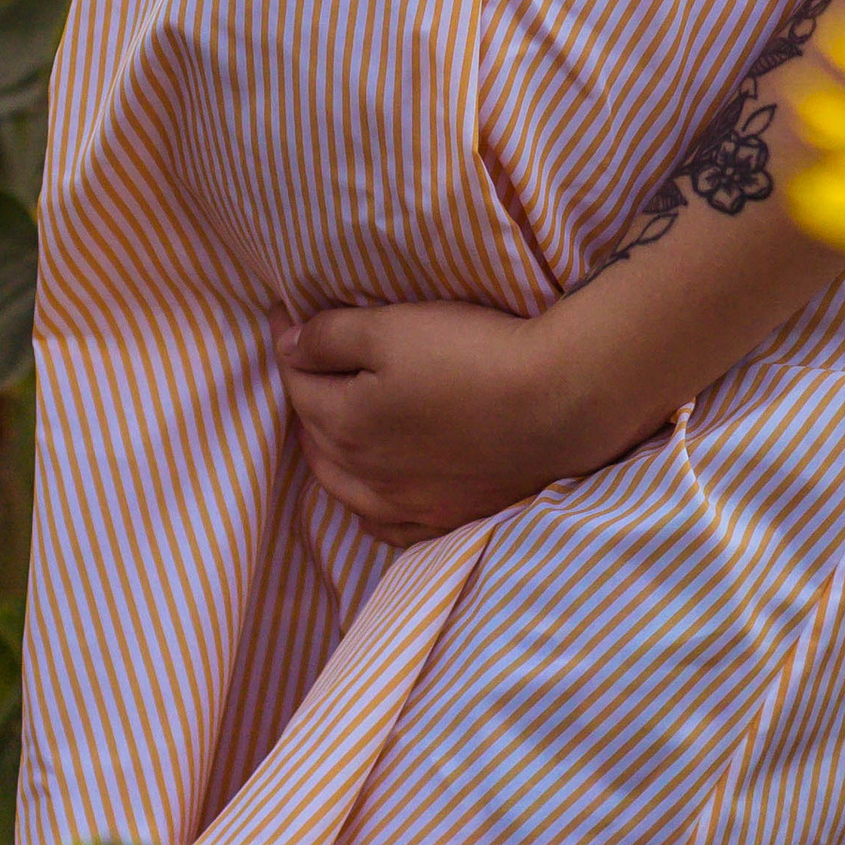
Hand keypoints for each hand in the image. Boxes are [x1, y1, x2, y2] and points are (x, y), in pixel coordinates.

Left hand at [275, 297, 629, 537]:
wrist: (557, 404)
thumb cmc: (473, 356)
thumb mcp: (392, 327)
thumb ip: (330, 337)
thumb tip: (287, 346)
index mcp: (346, 425)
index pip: (300, 384)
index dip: (292, 346)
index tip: (288, 317)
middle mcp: (367, 476)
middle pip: (317, 437)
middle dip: (306, 400)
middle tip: (309, 366)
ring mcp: (409, 506)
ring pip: (345, 488)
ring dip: (330, 455)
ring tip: (330, 429)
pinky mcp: (450, 519)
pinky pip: (390, 528)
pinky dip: (370, 509)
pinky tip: (375, 495)